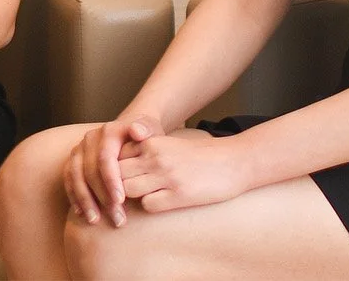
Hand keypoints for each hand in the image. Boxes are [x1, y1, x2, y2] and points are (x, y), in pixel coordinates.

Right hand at [62, 118, 156, 226]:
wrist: (130, 131)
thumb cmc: (146, 136)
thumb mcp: (150, 129)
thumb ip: (146, 129)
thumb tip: (137, 132)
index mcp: (109, 131)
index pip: (105, 157)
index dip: (111, 179)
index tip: (120, 201)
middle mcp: (91, 138)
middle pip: (90, 170)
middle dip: (101, 196)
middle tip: (116, 218)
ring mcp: (80, 149)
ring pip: (75, 176)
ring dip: (85, 200)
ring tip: (96, 220)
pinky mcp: (73, 160)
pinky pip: (68, 179)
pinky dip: (74, 196)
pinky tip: (81, 213)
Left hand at [118, 130, 253, 213]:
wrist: (234, 161)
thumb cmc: (199, 155)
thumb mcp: (168, 145)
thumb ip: (145, 152)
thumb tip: (117, 167)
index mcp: (151, 142)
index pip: (115, 157)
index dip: (114, 169)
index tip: (120, 176)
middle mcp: (155, 157)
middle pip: (117, 174)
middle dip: (118, 185)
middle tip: (126, 192)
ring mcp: (166, 176)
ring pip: (128, 190)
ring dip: (133, 197)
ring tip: (145, 197)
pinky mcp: (179, 195)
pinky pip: (148, 205)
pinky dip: (151, 205)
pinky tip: (163, 201)